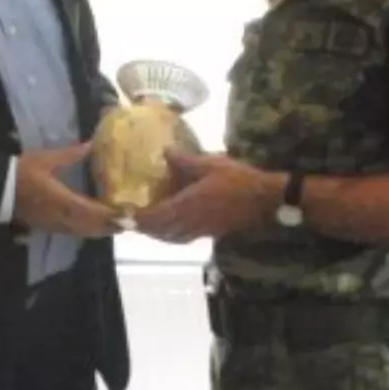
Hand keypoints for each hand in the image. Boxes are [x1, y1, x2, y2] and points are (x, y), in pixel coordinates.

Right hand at [14, 143, 121, 237]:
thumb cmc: (22, 173)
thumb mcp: (46, 160)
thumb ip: (70, 155)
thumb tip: (91, 144)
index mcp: (64, 201)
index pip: (94, 212)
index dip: (111, 215)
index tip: (127, 213)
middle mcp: (62, 218)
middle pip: (92, 227)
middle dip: (110, 226)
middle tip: (127, 222)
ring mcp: (55, 225)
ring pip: (83, 233)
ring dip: (100, 231)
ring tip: (115, 225)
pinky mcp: (48, 228)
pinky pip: (73, 233)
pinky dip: (87, 231)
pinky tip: (93, 226)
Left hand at [136, 149, 281, 242]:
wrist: (264, 200)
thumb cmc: (238, 180)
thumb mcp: (210, 164)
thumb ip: (185, 161)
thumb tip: (164, 152)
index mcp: (187, 205)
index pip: (155, 217)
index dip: (139, 218)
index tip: (125, 215)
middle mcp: (190, 222)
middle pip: (160, 232)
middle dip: (145, 229)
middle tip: (133, 221)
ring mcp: (201, 230)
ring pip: (172, 238)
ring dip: (158, 234)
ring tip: (149, 225)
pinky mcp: (211, 233)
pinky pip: (184, 237)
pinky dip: (173, 235)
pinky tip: (174, 227)